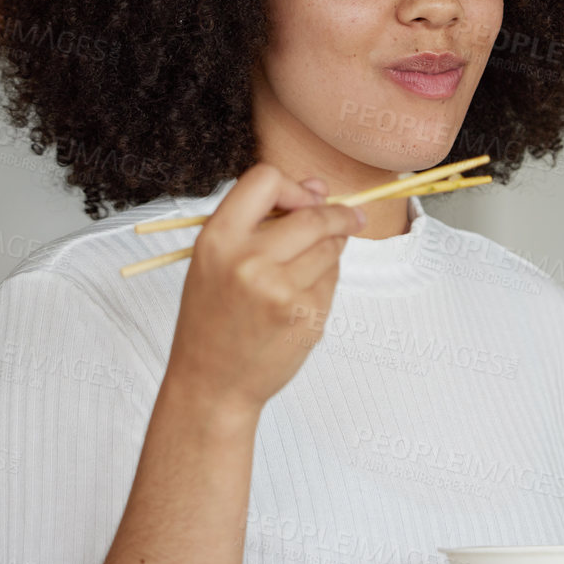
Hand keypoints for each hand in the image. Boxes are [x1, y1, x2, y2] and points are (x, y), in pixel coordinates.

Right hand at [163, 163, 363, 418]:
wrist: (211, 384)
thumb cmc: (213, 319)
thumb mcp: (218, 261)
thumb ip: (263, 220)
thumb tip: (319, 187)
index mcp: (217, 239)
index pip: (265, 179)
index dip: (292, 186)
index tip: (306, 200)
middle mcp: (247, 260)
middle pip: (313, 215)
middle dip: (338, 215)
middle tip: (351, 218)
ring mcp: (280, 289)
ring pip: (330, 248)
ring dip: (332, 250)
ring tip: (305, 270)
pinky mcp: (305, 314)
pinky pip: (332, 280)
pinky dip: (326, 282)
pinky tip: (300, 299)